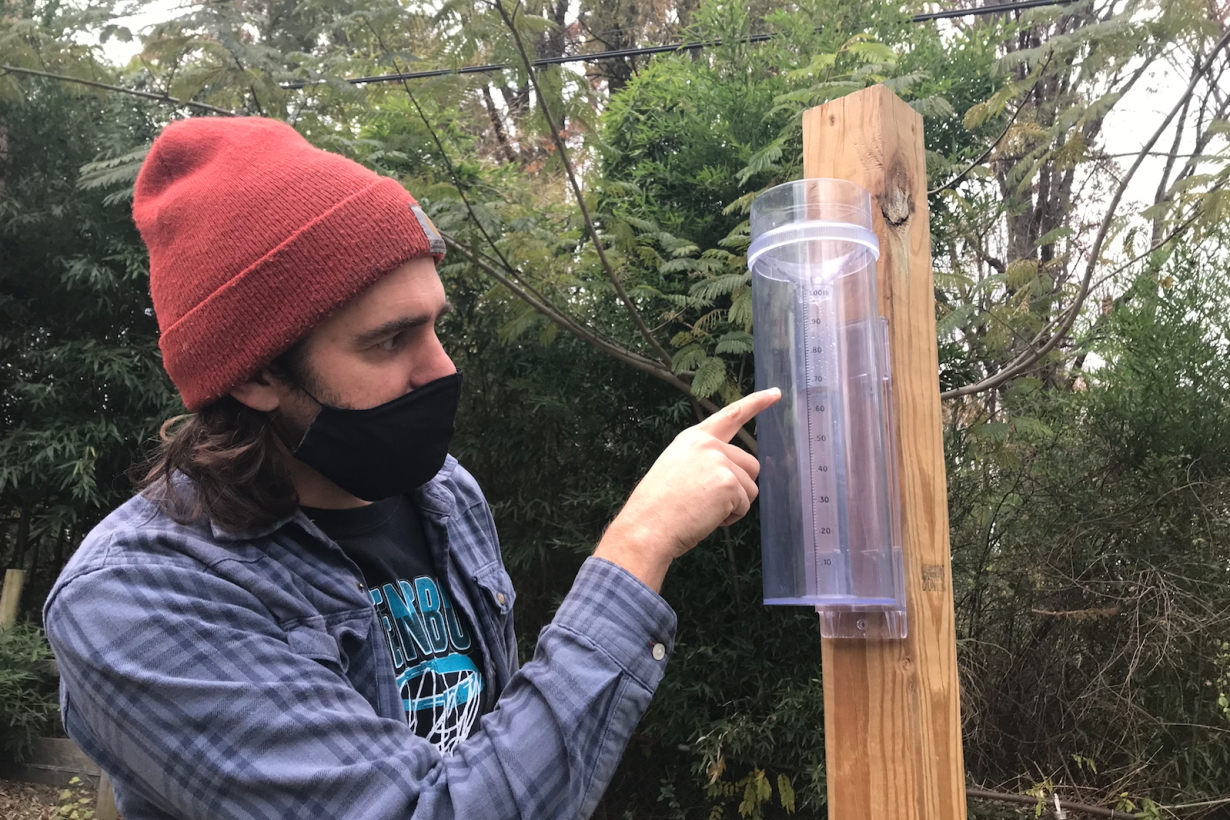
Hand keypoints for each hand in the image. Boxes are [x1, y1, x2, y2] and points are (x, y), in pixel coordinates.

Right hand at [594, 388, 781, 591]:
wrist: (647, 526)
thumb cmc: (657, 507)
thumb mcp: (676, 467)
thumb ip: (704, 461)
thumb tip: (729, 474)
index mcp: (693, 438)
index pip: (731, 415)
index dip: (756, 403)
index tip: (775, 393)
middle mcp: (708, 444)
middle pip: (750, 464)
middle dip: (738, 488)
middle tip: (708, 502)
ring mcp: (720, 462)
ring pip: (750, 487)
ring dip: (735, 505)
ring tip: (704, 510)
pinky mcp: (729, 483)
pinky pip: (745, 505)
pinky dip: (731, 517)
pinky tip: (707, 518)